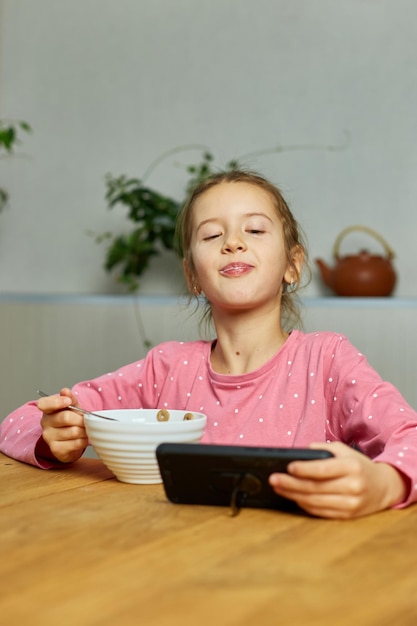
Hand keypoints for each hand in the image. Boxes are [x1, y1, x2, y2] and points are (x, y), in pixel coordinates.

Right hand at [37, 387, 87, 463]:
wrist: (70, 441)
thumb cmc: (71, 421)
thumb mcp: (72, 407)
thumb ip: (70, 398)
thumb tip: (65, 391)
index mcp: (47, 409)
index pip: (44, 403)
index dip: (57, 402)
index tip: (68, 402)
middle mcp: (45, 423)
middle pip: (66, 417)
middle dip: (80, 419)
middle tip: (86, 420)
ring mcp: (49, 437)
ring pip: (73, 431)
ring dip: (84, 430)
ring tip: (85, 430)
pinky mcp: (56, 449)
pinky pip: (76, 443)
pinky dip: (84, 441)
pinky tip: (82, 439)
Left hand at [268, 441, 407, 518]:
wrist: (383, 487)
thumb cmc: (358, 465)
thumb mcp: (344, 451)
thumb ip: (323, 448)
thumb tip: (300, 452)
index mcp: (352, 467)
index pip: (323, 469)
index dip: (304, 469)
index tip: (288, 467)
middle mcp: (352, 486)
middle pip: (315, 487)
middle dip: (291, 484)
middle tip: (273, 479)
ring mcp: (351, 504)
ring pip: (315, 502)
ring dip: (293, 495)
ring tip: (278, 488)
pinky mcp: (347, 516)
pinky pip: (320, 512)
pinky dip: (304, 505)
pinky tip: (292, 497)